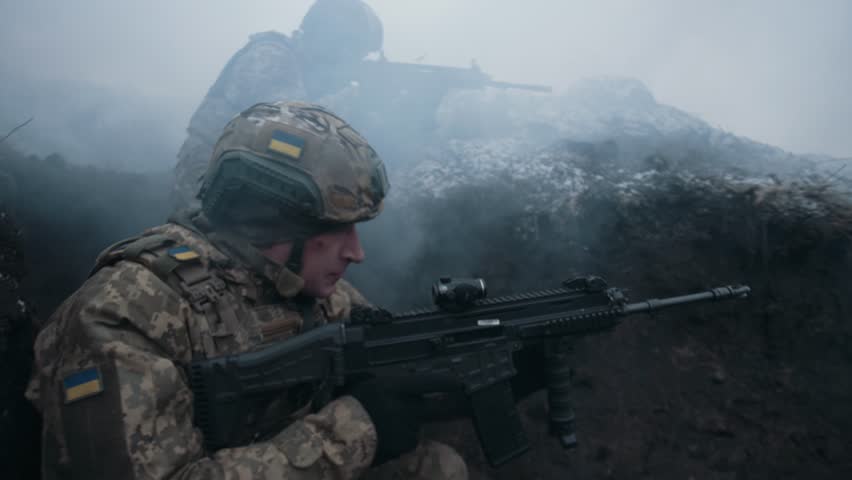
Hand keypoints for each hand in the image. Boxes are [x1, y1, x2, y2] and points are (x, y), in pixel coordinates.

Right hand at [346, 375, 461, 464]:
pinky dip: (401, 438)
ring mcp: (405, 430)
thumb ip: (395, 386)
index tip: (459, 382)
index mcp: (393, 389)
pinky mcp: (403, 447)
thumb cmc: (352, 405)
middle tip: (463, 404)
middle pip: (436, 408)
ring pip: (418, 424)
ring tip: (387, 423)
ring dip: (410, 424)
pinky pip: (408, 440)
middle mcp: (404, 409)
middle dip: (451, 406)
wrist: (339, 437)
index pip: (427, 383)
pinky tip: (385, 435)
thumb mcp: (372, 385)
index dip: (445, 383)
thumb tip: (416, 386)